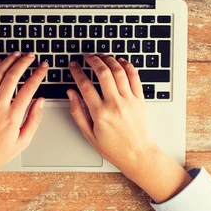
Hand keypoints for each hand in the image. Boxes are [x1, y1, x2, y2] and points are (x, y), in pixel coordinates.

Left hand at [0, 52, 47, 194]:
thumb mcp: (23, 141)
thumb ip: (34, 119)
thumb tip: (40, 102)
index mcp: (13, 117)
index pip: (29, 88)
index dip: (38, 74)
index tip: (43, 67)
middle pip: (12, 76)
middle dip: (24, 62)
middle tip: (31, 56)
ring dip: (7, 62)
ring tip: (16, 54)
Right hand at [67, 55, 191, 202]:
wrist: (137, 154)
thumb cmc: (113, 147)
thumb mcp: (88, 134)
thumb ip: (77, 112)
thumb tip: (71, 93)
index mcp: (100, 113)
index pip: (85, 85)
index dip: (77, 72)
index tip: (73, 66)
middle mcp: (115, 104)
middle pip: (103, 73)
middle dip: (93, 60)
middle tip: (87, 57)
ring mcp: (129, 100)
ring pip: (119, 72)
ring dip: (109, 60)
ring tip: (101, 56)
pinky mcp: (139, 100)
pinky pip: (134, 77)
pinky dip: (127, 66)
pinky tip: (120, 61)